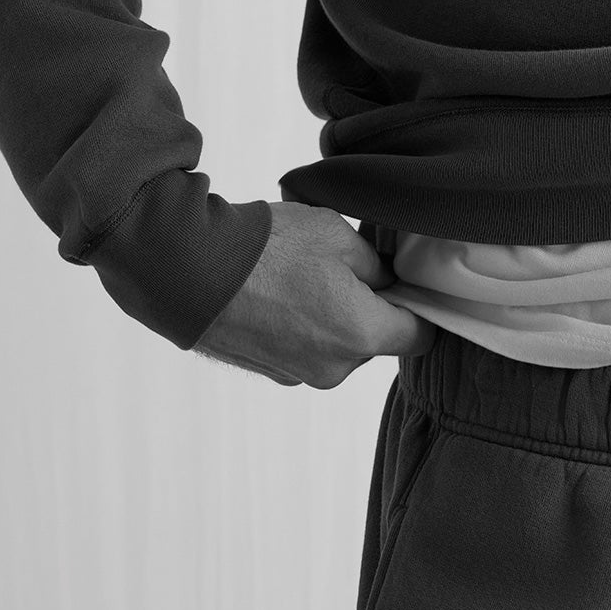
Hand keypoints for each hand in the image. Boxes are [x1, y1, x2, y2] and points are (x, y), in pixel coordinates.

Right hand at [190, 201, 437, 388]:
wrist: (190, 270)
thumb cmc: (268, 247)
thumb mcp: (338, 235)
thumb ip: (375, 265)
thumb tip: (386, 280)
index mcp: (361, 334)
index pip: (420, 336)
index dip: (419, 306)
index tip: (407, 283)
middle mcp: (334, 367)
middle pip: (375, 339)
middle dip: (369, 305)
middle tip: (344, 265)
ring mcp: (298, 374)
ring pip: (337, 344)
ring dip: (331, 315)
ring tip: (302, 274)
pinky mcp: (268, 372)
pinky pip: (303, 349)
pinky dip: (299, 325)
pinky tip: (277, 290)